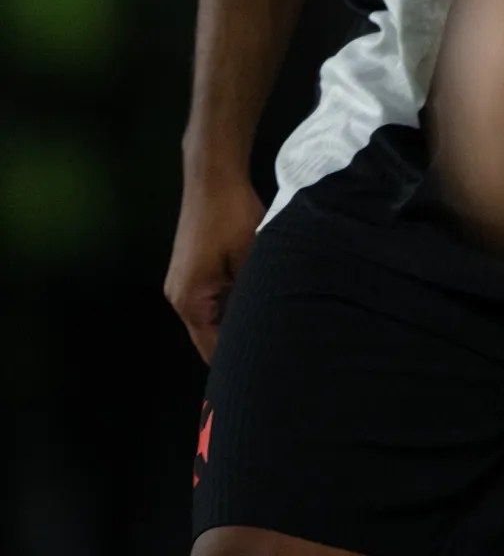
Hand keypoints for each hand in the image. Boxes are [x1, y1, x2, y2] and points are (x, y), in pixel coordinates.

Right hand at [164, 171, 264, 362]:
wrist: (212, 180)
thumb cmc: (231, 217)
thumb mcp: (251, 257)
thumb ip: (254, 293)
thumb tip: (269, 322)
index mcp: (190, 301)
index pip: (211, 347)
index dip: (234, 362)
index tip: (255, 378)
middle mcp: (179, 297)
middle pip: (209, 334)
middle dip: (236, 344)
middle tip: (269, 360)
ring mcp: (182, 283)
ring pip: (212, 316)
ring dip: (235, 322)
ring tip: (266, 337)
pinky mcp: (191, 271)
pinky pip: (211, 299)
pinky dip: (230, 305)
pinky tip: (255, 306)